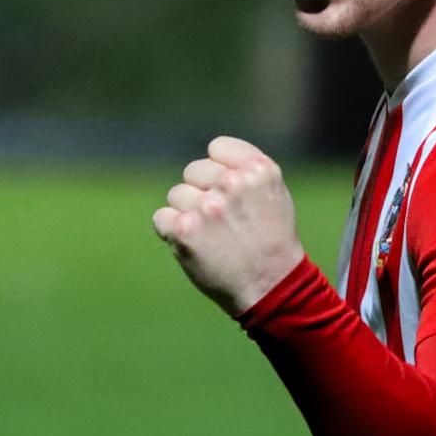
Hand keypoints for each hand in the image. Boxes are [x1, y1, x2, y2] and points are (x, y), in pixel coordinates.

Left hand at [153, 136, 305, 316]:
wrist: (271, 288)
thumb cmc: (271, 241)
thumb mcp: (273, 194)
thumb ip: (245, 170)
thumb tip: (211, 159)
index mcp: (258, 169)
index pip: (216, 148)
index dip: (220, 169)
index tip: (230, 191)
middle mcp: (232, 183)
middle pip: (193, 171)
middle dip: (202, 192)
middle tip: (223, 222)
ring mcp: (207, 207)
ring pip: (177, 195)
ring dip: (188, 213)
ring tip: (213, 237)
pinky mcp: (185, 231)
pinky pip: (162, 218)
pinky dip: (172, 232)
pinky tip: (196, 245)